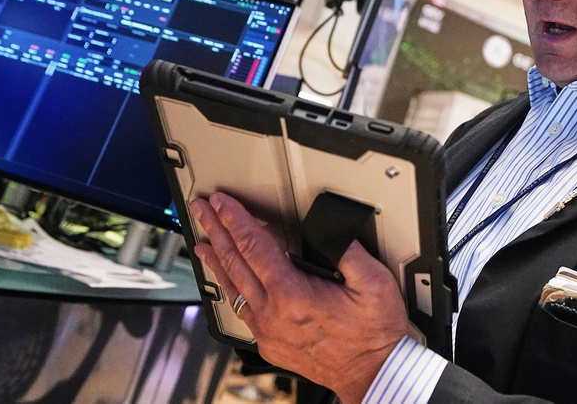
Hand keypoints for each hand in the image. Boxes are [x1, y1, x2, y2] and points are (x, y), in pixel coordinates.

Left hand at [190, 193, 409, 403]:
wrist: (374, 373)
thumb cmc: (374, 335)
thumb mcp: (374, 283)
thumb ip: (348, 249)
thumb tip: (329, 226)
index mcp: (293, 294)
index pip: (253, 245)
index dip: (235, 218)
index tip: (222, 202)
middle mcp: (273, 314)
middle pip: (233, 262)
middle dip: (216, 230)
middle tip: (202, 210)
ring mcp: (268, 331)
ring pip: (232, 288)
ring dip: (215, 261)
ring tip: (202, 243)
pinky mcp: (269, 344)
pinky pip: (241, 309)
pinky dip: (229, 288)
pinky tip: (227, 280)